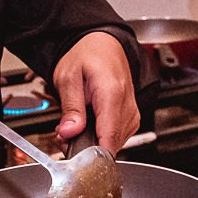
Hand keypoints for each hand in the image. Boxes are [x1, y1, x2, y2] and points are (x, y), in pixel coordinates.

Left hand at [53, 32, 139, 152]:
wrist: (102, 43)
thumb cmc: (86, 55)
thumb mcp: (68, 77)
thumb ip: (71, 108)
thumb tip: (70, 132)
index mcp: (112, 94)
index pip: (108, 139)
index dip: (90, 153)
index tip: (72, 154)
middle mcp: (127, 104)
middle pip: (110, 144)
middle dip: (86, 146)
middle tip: (65, 133)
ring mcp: (132, 112)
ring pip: (115, 143)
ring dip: (94, 141)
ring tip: (76, 125)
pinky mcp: (131, 117)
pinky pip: (118, 136)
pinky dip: (102, 135)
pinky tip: (90, 125)